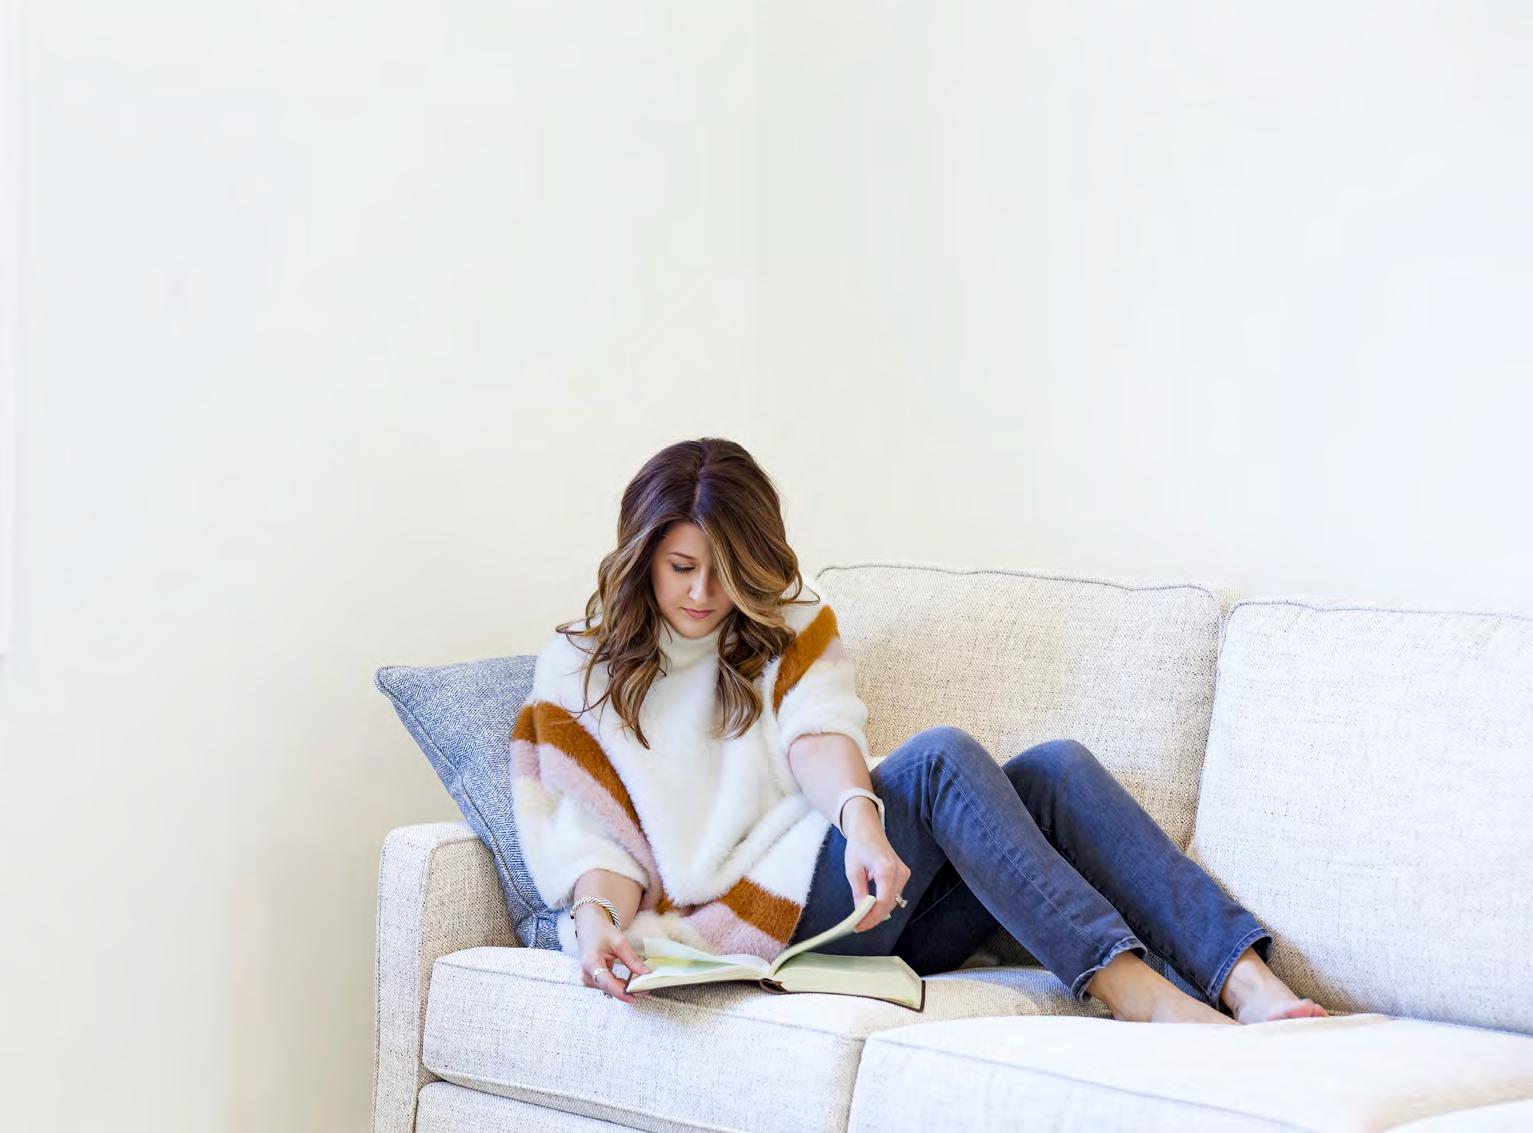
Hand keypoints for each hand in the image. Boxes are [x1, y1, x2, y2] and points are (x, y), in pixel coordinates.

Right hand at [575, 909, 652, 1003]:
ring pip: (609, 988)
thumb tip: (645, 973)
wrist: (589, 925)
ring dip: (623, 988)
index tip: (634, 997)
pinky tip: (630, 983)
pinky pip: (607, 985)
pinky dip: (619, 984)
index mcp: (590, 963)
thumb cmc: (600, 930)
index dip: (621, 992)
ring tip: (640, 985)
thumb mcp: (619, 942)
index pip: (606, 983)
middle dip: (627, 990)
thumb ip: (632, 959)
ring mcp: (588, 977)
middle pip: (609, 987)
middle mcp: (586, 973)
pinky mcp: (592, 978)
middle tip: (645, 989)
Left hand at [842, 813, 911, 932]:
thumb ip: (859, 893)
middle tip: (857, 925)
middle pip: (889, 904)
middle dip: (873, 917)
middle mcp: (899, 872)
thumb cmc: (859, 845)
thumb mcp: (853, 870)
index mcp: (887, 868)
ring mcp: (904, 873)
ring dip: (878, 911)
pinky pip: (894, 895)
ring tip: (861, 918)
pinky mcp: (903, 875)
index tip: (859, 926)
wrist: (867, 828)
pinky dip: (883, 903)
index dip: (871, 918)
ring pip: (892, 902)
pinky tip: (870, 907)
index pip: (883, 902)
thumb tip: (860, 914)